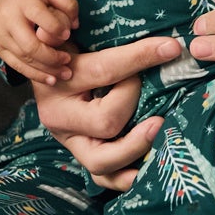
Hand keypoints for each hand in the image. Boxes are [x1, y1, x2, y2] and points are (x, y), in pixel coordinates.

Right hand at [0, 0, 78, 82]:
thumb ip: (66, 2)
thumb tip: (74, 25)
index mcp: (22, 0)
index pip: (39, 15)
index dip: (56, 28)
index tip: (68, 35)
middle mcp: (7, 19)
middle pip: (29, 45)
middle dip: (52, 57)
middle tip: (69, 60)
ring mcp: (0, 36)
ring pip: (24, 59)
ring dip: (48, 69)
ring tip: (66, 73)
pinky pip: (17, 66)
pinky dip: (36, 75)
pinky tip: (51, 79)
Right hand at [32, 35, 182, 189]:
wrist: (43, 67)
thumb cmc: (70, 48)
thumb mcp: (82, 37)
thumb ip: (112, 36)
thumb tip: (164, 39)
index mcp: (59, 81)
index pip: (104, 71)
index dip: (140, 58)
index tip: (171, 48)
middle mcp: (59, 117)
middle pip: (105, 123)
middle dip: (135, 106)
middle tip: (155, 95)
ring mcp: (70, 141)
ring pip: (101, 162)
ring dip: (136, 149)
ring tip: (160, 131)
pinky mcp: (82, 154)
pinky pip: (103, 178)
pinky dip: (126, 177)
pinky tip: (149, 169)